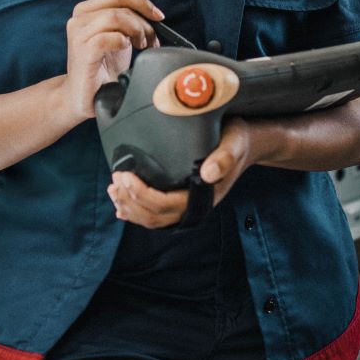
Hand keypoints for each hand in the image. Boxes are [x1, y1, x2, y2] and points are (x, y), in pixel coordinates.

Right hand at [60, 0, 162, 122]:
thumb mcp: (119, 37)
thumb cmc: (102, 67)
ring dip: (136, 30)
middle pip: (119, 4)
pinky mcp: (82, 52)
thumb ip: (127, 17)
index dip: (142, 3)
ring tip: (142, 46)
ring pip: (115, 17)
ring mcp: (78, 35)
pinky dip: (123, 42)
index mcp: (86, 11)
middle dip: (142, 20)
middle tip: (151, 40)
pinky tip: (126, 50)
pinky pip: (107, 37)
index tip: (159, 17)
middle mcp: (79, 19)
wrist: (85, 97)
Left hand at [107, 117, 256, 227]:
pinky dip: (136, 212)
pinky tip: (122, 207)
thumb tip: (208, 173)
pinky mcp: (181, 199)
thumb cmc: (237, 140)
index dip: (140, 195)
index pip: (165, 205)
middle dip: (130, 200)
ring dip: (130, 207)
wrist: (245, 143)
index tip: (124, 175)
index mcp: (204, 197)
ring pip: (152, 218)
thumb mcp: (234, 143)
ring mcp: (187, 205)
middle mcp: (194, 206)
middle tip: (115, 178)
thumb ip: (224, 157)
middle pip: (154, 216)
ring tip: (114, 189)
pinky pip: (156, 213)